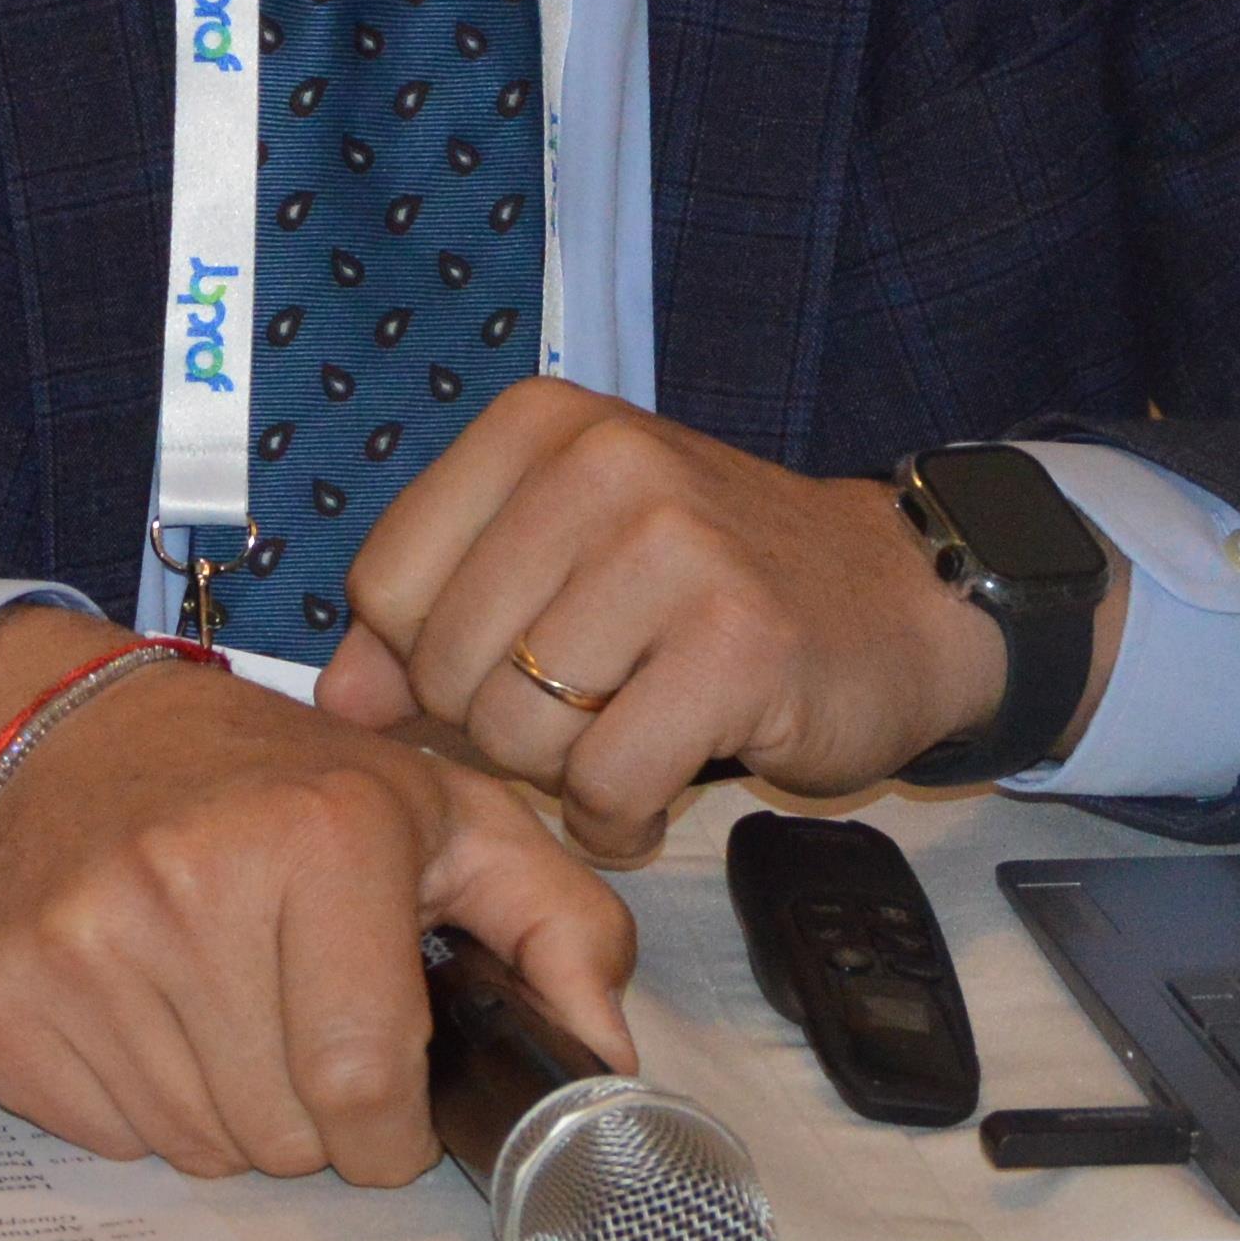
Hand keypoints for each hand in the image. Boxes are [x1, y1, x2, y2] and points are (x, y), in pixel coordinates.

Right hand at [0, 611, 633, 1184]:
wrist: (69, 735)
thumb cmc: (274, 783)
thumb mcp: (444, 815)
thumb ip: (560, 927)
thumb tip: (605, 1058)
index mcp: (322, 834)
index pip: (366, 1083)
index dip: (393, 1131)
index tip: (391, 1109)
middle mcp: (191, 881)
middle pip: (285, 1134)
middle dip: (319, 1120)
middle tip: (305, 1033)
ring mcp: (83, 943)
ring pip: (200, 1148)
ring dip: (235, 1117)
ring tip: (232, 1014)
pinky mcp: (0, 996)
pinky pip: (108, 1140)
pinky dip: (144, 1111)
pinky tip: (154, 1019)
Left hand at [313, 382, 1069, 860]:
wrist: (902, 601)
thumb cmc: (712, 588)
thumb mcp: (563, 563)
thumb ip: (434, 617)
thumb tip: (337, 702)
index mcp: (541, 427)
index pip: (384, 585)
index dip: (427, 659)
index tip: (513, 657)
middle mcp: (604, 464)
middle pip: (445, 670)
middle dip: (504, 724)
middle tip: (596, 701)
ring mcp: (677, 548)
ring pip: (519, 734)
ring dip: (570, 772)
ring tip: (637, 727)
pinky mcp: (738, 644)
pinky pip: (608, 782)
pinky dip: (626, 812)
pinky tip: (671, 772)